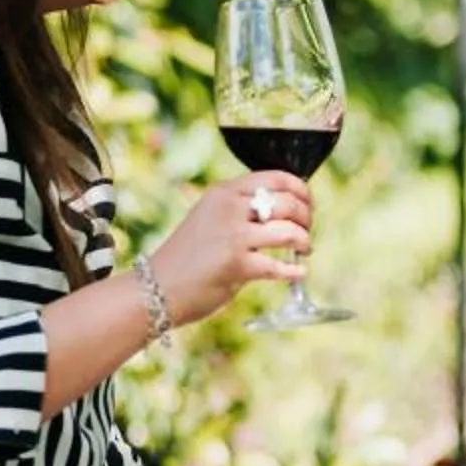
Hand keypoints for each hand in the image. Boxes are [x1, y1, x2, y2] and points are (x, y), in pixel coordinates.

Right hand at [148, 172, 312, 325]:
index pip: (277, 177)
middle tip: (306, 232)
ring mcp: (232, 236)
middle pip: (288, 203)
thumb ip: (241, 208)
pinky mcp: (236, 265)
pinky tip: (298, 273)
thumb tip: (287, 207)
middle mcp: (228, 208)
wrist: (156, 287)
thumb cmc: (190, 256)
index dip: (301, 190)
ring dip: (303, 242)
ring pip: (288, 232)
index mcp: (224, 191)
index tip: (308, 205)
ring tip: (303, 251)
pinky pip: (279, 266)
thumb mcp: (211, 217)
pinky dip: (294, 271)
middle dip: (306, 219)